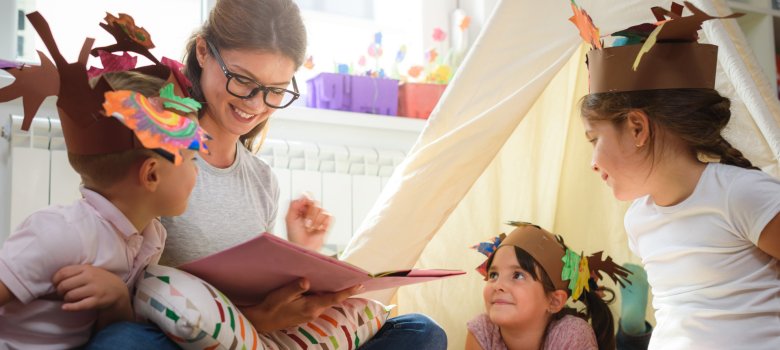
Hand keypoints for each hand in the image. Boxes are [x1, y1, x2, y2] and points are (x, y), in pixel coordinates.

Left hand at [52, 265, 129, 312]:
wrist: (118, 290)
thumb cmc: (99, 280)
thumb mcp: (90, 270)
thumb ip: (75, 271)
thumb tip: (55, 279)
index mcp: (86, 268)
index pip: (63, 273)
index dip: (55, 280)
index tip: (55, 284)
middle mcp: (90, 277)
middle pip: (64, 285)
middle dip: (59, 291)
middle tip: (62, 293)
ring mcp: (94, 289)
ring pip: (70, 296)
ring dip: (66, 299)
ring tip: (69, 299)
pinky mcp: (96, 301)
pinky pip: (79, 305)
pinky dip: (69, 307)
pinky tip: (65, 307)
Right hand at [241, 278, 362, 331]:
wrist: (262, 321)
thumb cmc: (271, 307)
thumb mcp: (281, 295)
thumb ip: (295, 288)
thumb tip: (307, 281)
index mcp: (311, 307)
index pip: (334, 298)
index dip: (348, 291)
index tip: (360, 285)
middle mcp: (313, 312)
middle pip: (332, 299)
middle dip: (341, 289)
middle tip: (353, 279)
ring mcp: (309, 315)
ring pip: (324, 301)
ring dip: (330, 292)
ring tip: (336, 279)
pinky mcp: (305, 314)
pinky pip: (317, 303)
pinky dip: (321, 295)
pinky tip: (318, 288)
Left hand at [286, 193, 331, 250]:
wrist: (303, 247)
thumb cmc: (294, 237)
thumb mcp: (289, 218)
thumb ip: (294, 204)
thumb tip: (303, 196)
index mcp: (301, 210)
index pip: (307, 198)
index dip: (306, 201)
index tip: (302, 208)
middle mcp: (310, 213)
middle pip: (315, 203)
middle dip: (310, 212)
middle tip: (306, 220)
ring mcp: (319, 218)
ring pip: (322, 210)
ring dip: (315, 220)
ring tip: (311, 227)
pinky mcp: (327, 224)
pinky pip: (329, 216)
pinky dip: (323, 223)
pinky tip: (318, 228)